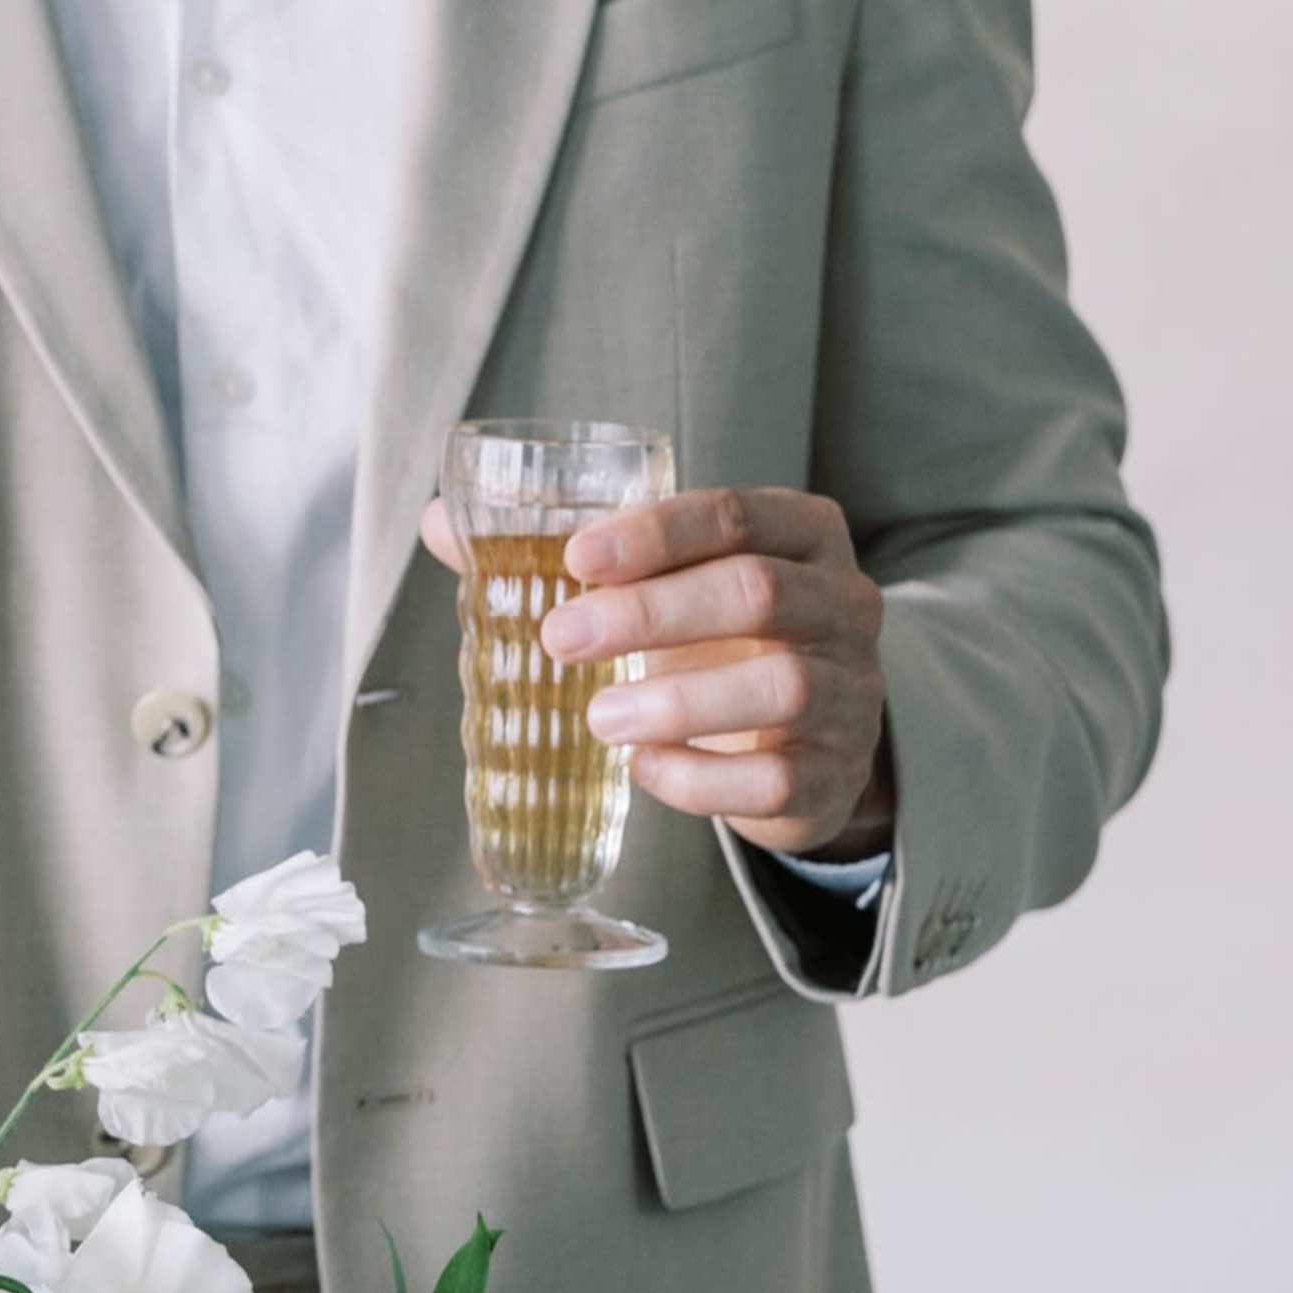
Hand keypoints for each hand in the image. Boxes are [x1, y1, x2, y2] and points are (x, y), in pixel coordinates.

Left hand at [425, 480, 891, 856]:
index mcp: (802, 534)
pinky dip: (700, 778)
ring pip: (781, 687)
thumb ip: (568, 556)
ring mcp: (852, 691)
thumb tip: (440, 522)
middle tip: (560, 640)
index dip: (654, 534)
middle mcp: (843, 604)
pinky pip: (774, 777)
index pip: (735, 513)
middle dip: (649, 614)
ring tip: (599, 717)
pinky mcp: (834, 773)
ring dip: (677, 702)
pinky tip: (644, 769)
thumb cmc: (721, 640)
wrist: (807, 741)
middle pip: (756, 593)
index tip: (576, 559)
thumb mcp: (667, 586)